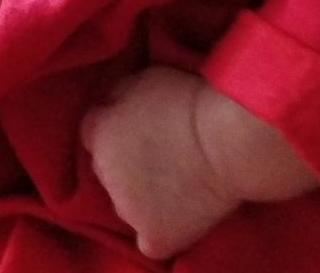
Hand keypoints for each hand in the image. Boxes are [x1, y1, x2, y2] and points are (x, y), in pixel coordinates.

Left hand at [79, 67, 238, 259]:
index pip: (94, 132)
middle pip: (108, 170)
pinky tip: (179, 219)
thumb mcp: (147, 78)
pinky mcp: (154, 235)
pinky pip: (150, 241)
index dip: (118, 130)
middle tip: (164, 154)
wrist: (225, 141)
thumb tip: (112, 101)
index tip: (143, 128)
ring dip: (142, 197)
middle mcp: (104, 173)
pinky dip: (162, 232)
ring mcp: (127, 209)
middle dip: (126, 164)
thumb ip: (121, 94)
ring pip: (127, 206)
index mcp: (99, 133)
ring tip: (179, 183)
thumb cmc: (191, 100)